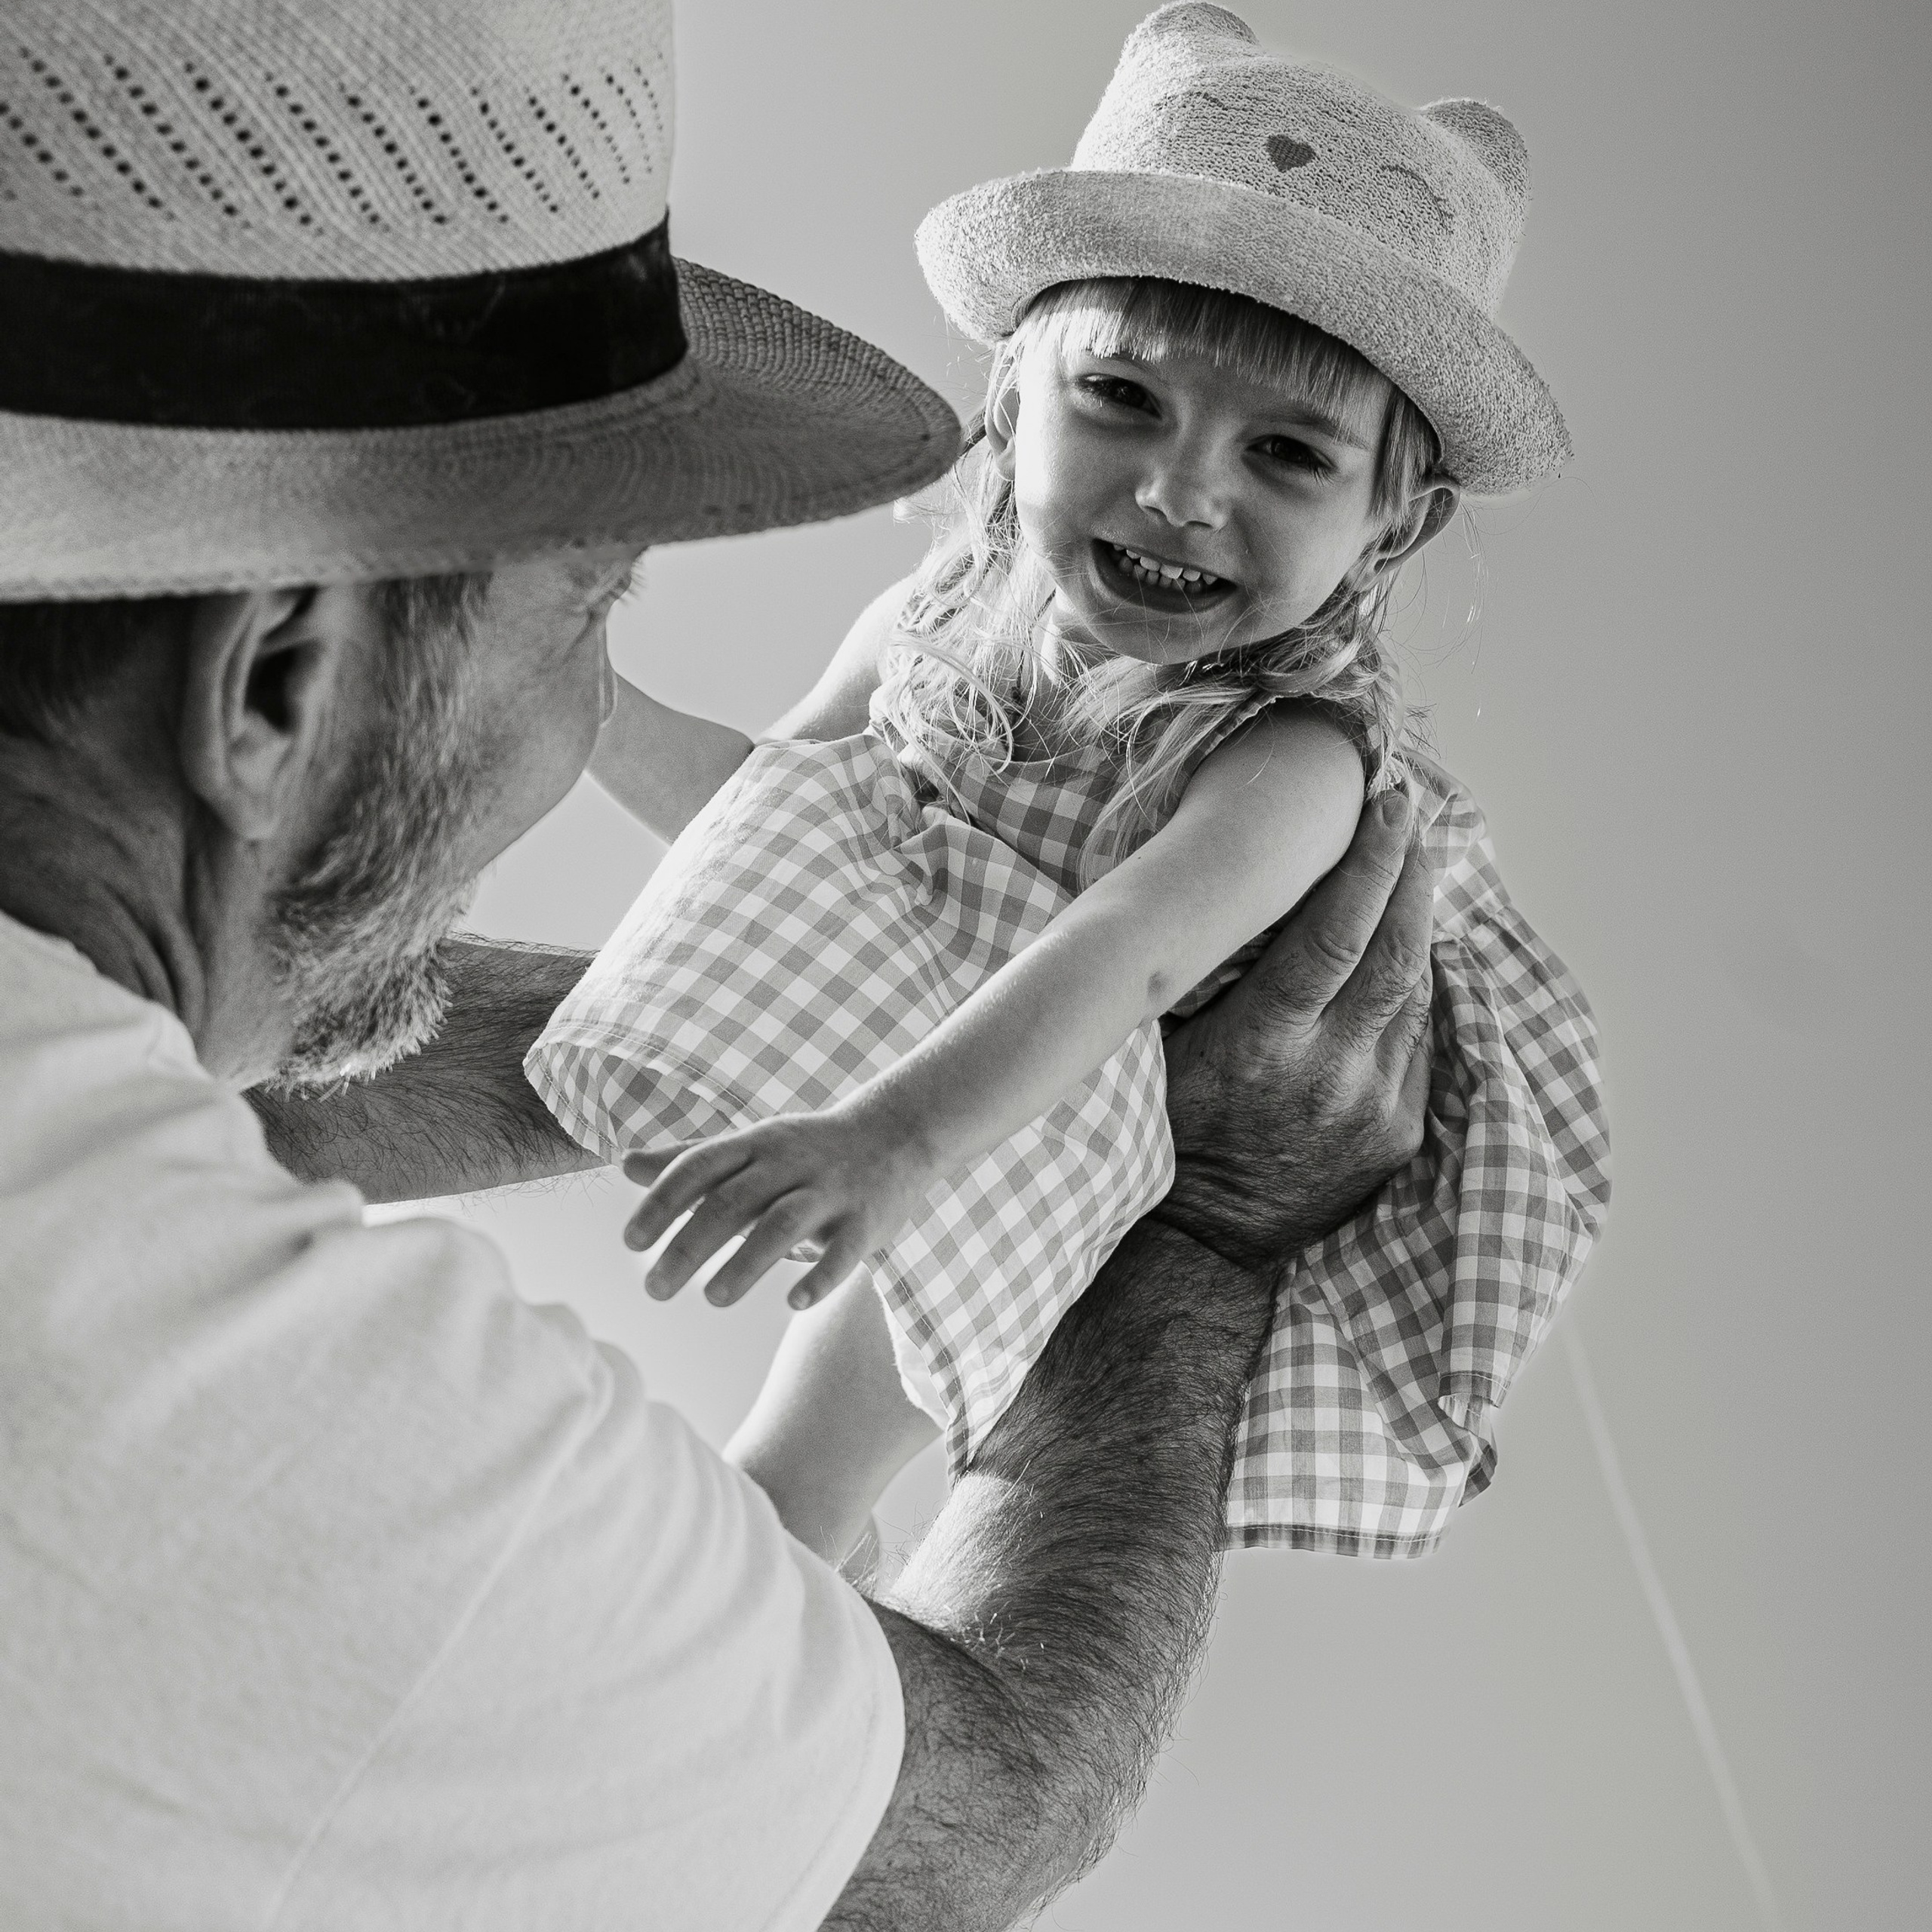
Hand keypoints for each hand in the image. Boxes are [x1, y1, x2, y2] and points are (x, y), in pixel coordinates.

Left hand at [621, 1108, 935, 1309]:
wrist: (896, 1132)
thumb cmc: (807, 1148)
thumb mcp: (749, 1145)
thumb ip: (690, 1160)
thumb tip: (625, 1165)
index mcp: (755, 1145)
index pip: (698, 1167)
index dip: (662, 1202)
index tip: (631, 1241)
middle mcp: (789, 1164)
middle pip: (732, 1202)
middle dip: (689, 1246)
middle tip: (654, 1289)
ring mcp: (831, 1191)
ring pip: (783, 1224)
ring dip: (746, 1262)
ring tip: (712, 1298)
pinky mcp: (867, 1221)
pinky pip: (844, 1251)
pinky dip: (821, 1276)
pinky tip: (794, 1303)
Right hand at [1158, 789, 1433, 1270]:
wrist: (1208, 1244)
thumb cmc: (1172, 1130)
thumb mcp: (1168, 1048)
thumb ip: (1207, 978)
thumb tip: (1234, 889)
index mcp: (1264, 1046)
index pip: (1334, 933)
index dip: (1368, 862)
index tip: (1387, 803)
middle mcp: (1331, 1072)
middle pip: (1395, 949)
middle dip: (1409, 871)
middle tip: (1409, 813)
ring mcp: (1376, 1105)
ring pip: (1416, 988)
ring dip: (1418, 918)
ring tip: (1412, 863)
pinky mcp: (1401, 1130)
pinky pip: (1418, 1035)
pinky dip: (1413, 981)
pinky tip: (1403, 945)